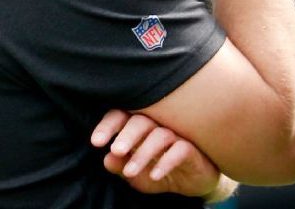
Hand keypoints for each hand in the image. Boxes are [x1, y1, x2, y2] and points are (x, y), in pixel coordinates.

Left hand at [91, 109, 236, 199]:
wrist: (193, 182)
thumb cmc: (160, 169)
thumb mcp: (137, 173)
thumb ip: (121, 166)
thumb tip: (107, 159)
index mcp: (140, 127)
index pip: (123, 116)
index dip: (109, 125)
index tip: (96, 142)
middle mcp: (158, 126)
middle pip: (142, 121)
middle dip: (127, 135)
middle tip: (116, 150)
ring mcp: (177, 134)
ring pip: (159, 135)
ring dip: (143, 152)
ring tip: (130, 171)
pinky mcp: (191, 148)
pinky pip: (180, 149)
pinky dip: (166, 161)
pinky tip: (155, 175)